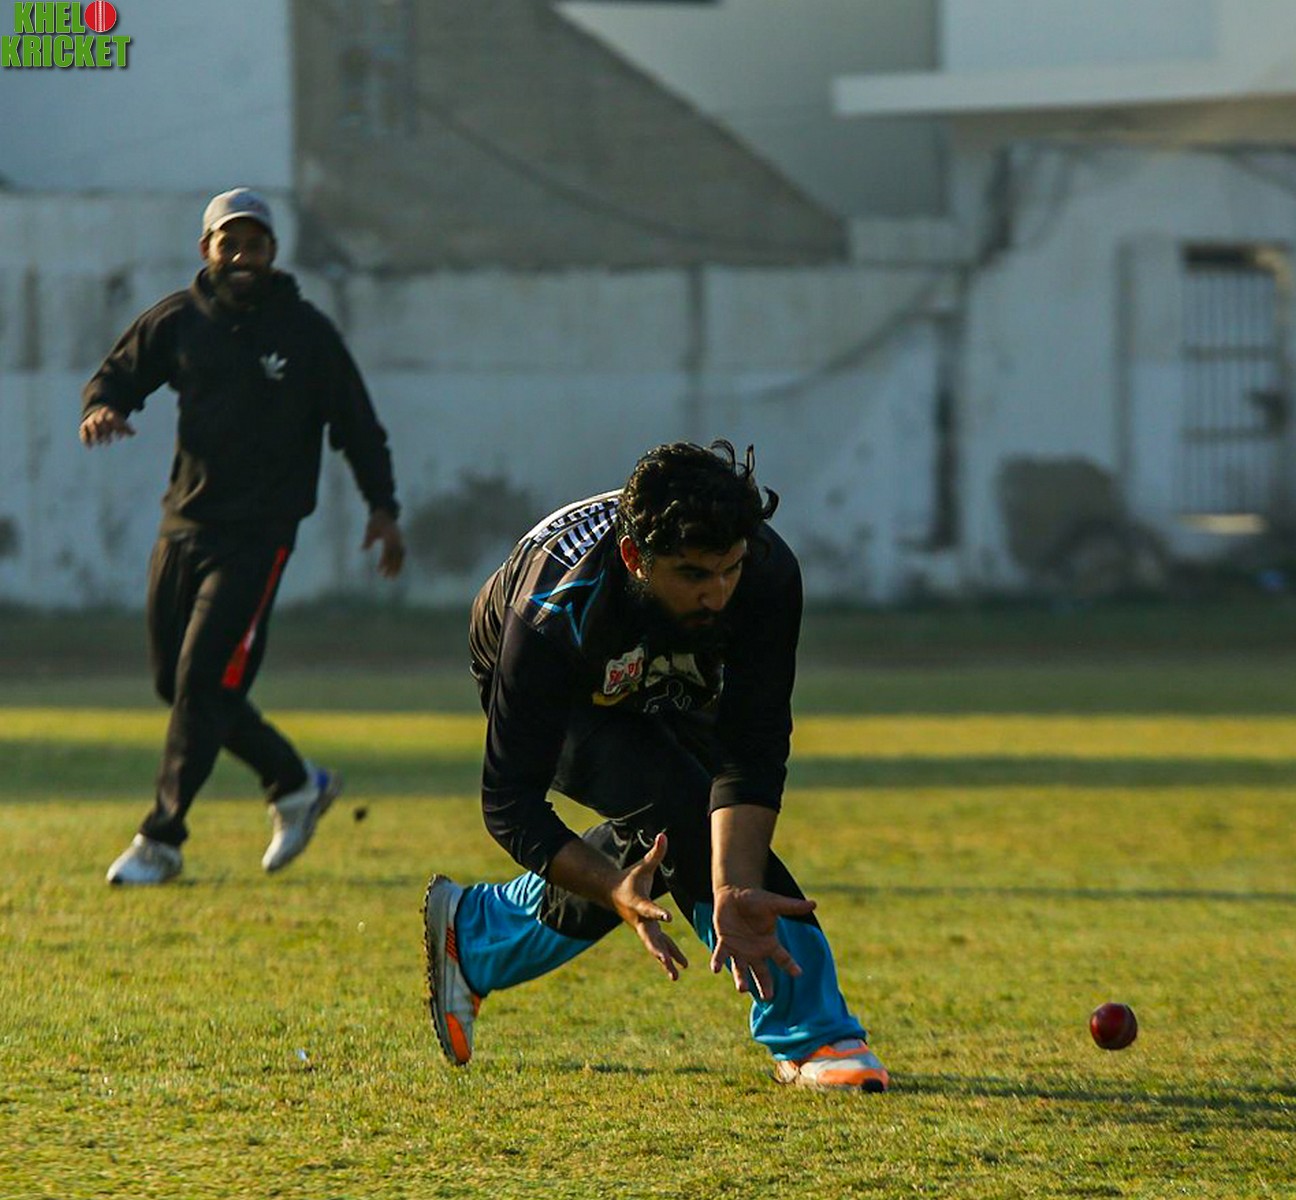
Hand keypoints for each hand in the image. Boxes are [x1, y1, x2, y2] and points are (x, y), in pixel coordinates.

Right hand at [79, 407, 134, 445]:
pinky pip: (83, 431)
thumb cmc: (112, 419)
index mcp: (108, 415)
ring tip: (99, 443)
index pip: (112, 421)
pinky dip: (85, 438)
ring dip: (94, 435)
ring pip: (92, 427)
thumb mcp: (120, 422)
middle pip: (101, 424)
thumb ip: (127, 428)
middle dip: (104, 433)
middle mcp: (99, 417)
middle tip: (108, 443)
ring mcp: (91, 421)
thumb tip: (134, 433)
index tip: (119, 438)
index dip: (115, 429)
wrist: (99, 411)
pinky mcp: (84, 425)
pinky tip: (89, 447)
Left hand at [362, 509, 405, 578]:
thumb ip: (368, 540)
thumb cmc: (376, 521)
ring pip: (400, 556)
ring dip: (397, 567)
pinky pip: (401, 554)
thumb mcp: (370, 529)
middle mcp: (397, 539)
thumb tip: (363, 549)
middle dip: (391, 568)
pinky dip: (400, 562)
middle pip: (396, 556)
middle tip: (386, 577)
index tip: (379, 570)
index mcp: (389, 536)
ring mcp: (400, 540)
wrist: (385, 513)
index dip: (384, 562)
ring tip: (392, 577)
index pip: (388, 552)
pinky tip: (395, 569)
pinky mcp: (400, 542)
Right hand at [608, 833, 688, 981]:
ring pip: (655, 947)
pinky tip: (681, 968)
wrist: (613, 893)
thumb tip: (663, 835)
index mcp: (639, 904)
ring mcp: (644, 929)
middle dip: (659, 950)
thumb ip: (655, 853)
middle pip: (650, 938)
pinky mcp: (649, 932)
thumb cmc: (630, 877)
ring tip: (676, 976)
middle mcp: (641, 920)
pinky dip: (670, 957)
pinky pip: (660, 947)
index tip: (670, 918)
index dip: (659, 912)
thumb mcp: (642, 865)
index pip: (650, 909)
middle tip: (666, 962)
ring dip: (666, 960)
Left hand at [709, 884, 815, 1000]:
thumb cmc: (756, 899)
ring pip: (741, 969)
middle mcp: (755, 951)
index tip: (798, 974)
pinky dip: (718, 962)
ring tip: (742, 989)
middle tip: (768, 998)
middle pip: (762, 972)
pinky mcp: (725, 943)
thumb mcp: (774, 904)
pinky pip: (721, 955)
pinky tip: (715, 969)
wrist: (734, 894)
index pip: (782, 958)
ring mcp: (739, 949)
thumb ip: (792, 907)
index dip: (790, 966)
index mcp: (769, 943)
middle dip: (764, 985)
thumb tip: (814, 903)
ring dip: (741, 979)